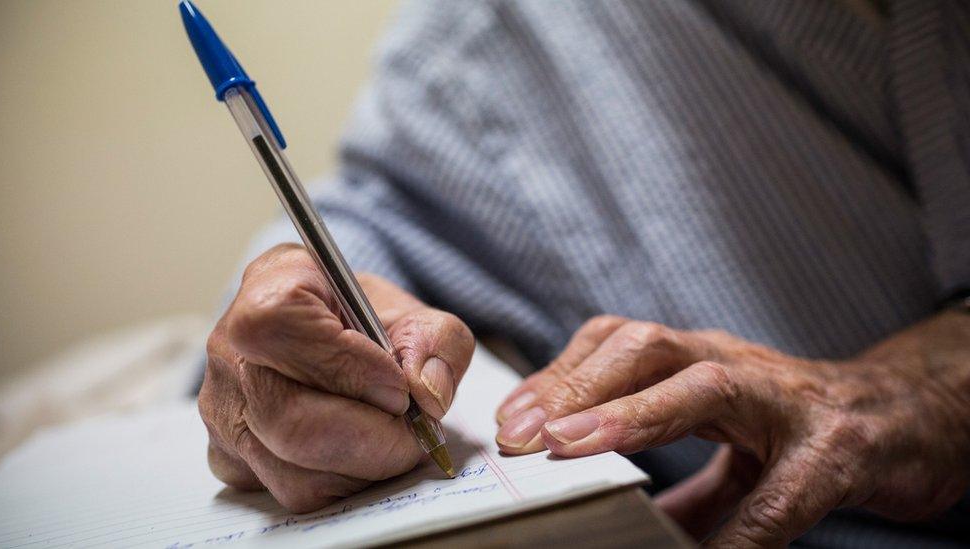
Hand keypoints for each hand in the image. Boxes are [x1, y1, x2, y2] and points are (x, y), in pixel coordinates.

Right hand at [200, 244, 473, 511]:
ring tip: (392, 438)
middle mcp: (230, 353)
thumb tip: (427, 394)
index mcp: (268, 289)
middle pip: (286, 420)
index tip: (396, 384)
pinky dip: (343, 483)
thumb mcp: (416, 314)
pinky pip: (292, 493)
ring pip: (293, 472)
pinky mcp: (231, 461)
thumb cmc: (368, 322)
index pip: (280, 328)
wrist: (336, 339)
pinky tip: (361, 452)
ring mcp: (222, 412)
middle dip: (372, 436)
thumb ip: (437, 343)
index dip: (345, 363)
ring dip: (364, 466)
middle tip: (413, 427)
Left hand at [495, 314, 969, 546]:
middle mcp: (735, 363)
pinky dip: (736, 531)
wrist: (907, 420)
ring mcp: (787, 399)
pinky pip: (779, 494)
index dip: (559, 376)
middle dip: (578, 386)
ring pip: (707, 385)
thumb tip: (617, 517)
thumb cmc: (801, 423)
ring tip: (577, 450)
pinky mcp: (838, 450)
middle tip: (526, 436)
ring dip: (636, 415)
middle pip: (646, 347)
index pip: (617, 346)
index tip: (509, 421)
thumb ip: (674, 475)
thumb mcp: (727, 437)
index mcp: (699, 359)